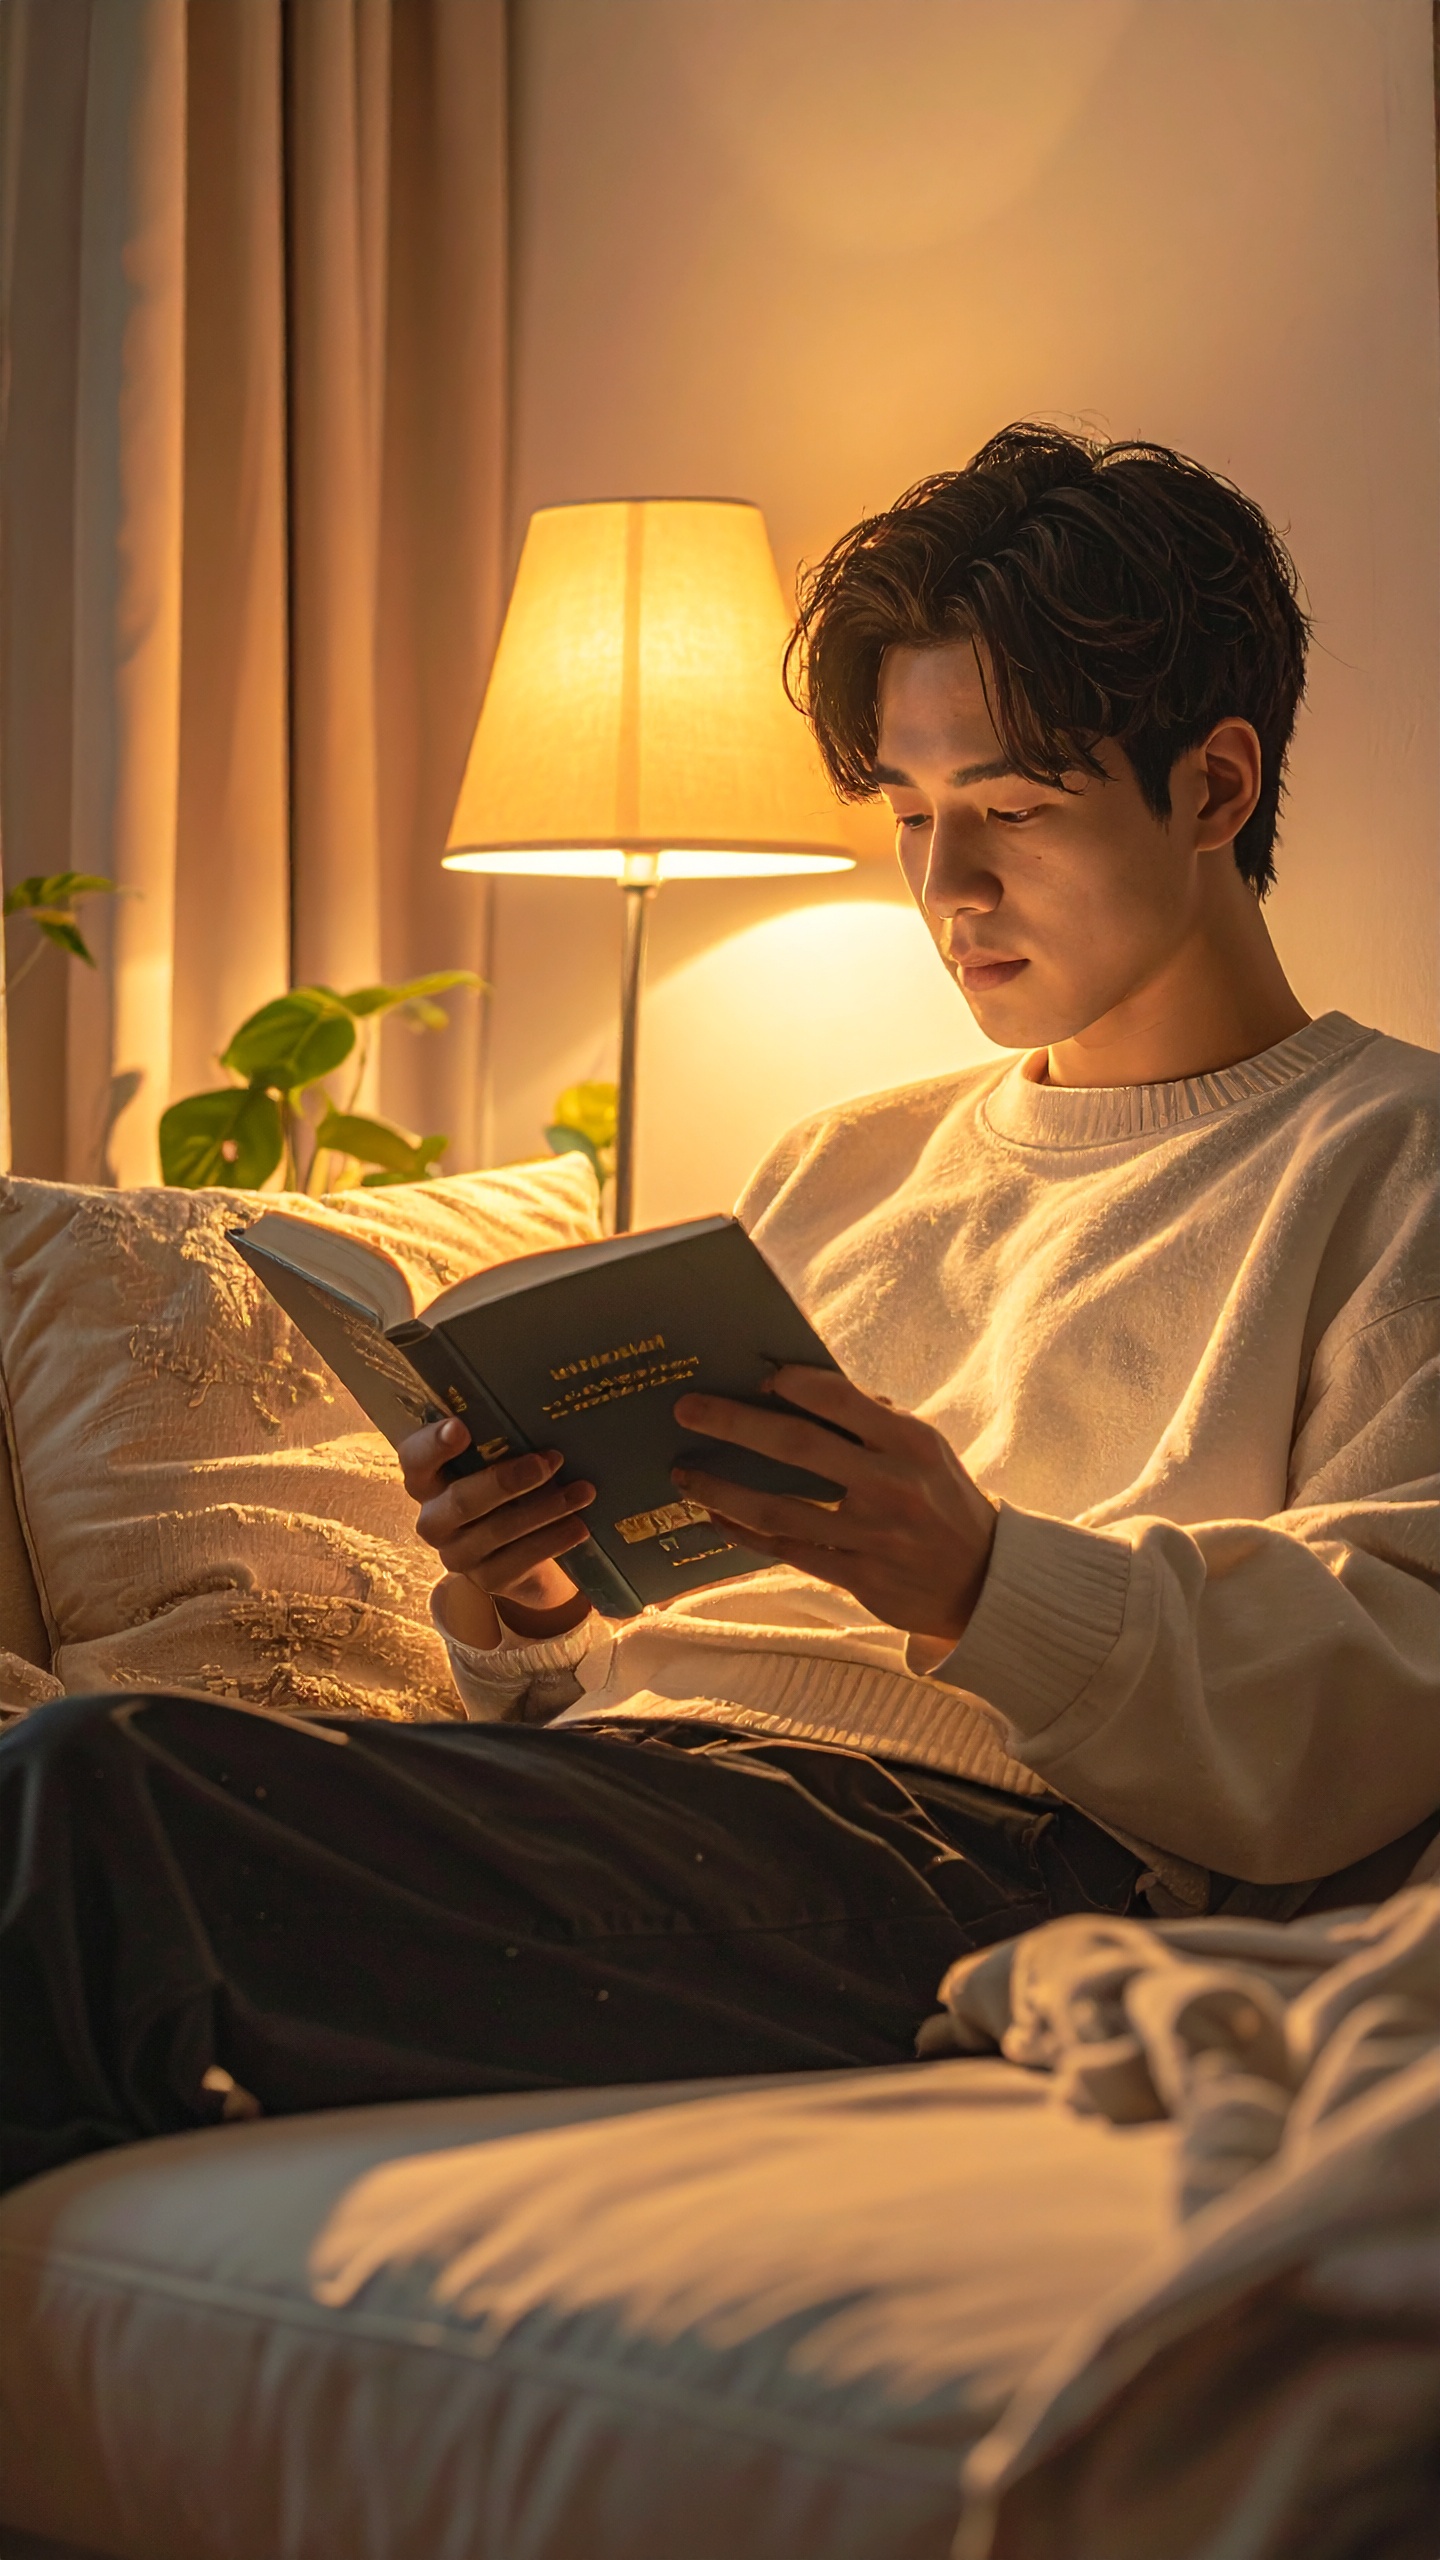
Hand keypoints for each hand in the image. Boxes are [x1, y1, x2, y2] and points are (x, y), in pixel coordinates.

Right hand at [399, 1416, 593, 1649]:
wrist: (525, 1555)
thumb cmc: (510, 1491)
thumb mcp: (500, 1464)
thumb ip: (503, 1445)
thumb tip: (546, 1418)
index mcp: (427, 1479)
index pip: (415, 1458)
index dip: (433, 1444)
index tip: (460, 1427)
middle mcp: (434, 1519)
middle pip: (461, 1500)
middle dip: (507, 1480)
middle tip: (551, 1460)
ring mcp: (456, 1554)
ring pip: (498, 1530)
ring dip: (546, 1508)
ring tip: (584, 1491)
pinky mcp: (486, 1580)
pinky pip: (520, 1559)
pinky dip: (554, 1540)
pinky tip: (579, 1526)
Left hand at [671, 1366, 996, 1658]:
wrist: (985, 1583)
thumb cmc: (943, 1501)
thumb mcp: (926, 1450)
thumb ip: (873, 1419)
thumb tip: (799, 1385)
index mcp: (911, 1443)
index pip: (841, 1399)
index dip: (792, 1383)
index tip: (754, 1375)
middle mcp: (892, 1486)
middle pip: (797, 1446)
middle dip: (733, 1423)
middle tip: (687, 1409)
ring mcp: (872, 1536)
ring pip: (778, 1509)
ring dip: (721, 1489)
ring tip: (683, 1474)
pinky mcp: (857, 1578)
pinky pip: (786, 1551)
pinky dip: (743, 1533)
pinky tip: (715, 1518)